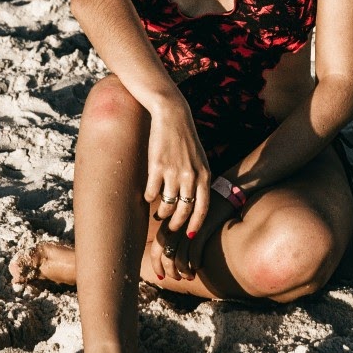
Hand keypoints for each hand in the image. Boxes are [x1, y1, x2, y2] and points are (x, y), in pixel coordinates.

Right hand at [142, 100, 210, 240]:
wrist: (173, 116)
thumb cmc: (186, 140)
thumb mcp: (200, 160)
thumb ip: (199, 180)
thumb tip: (193, 203)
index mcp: (204, 175)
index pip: (203, 208)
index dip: (196, 224)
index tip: (190, 236)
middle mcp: (191, 176)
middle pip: (184, 211)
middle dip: (176, 224)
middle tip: (170, 229)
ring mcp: (173, 172)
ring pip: (167, 205)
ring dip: (162, 212)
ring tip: (159, 212)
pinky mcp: (156, 166)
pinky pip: (151, 192)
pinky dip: (149, 198)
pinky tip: (148, 196)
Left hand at [150, 193, 239, 282]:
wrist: (224, 194)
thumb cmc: (203, 211)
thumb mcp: (187, 219)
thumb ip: (177, 233)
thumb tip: (168, 255)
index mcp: (169, 222)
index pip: (156, 247)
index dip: (156, 264)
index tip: (161, 276)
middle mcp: (176, 225)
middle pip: (165, 253)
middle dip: (167, 270)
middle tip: (175, 278)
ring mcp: (189, 226)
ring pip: (179, 255)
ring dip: (182, 270)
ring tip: (188, 276)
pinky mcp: (203, 228)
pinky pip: (194, 251)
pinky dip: (194, 263)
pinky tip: (197, 266)